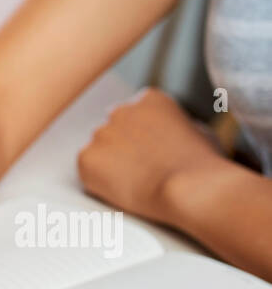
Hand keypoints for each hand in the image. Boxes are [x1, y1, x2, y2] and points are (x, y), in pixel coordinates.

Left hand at [77, 87, 224, 225]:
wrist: (188, 187)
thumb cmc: (201, 164)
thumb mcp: (198, 130)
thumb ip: (172, 125)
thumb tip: (166, 131)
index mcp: (148, 99)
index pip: (132, 116)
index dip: (139, 138)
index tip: (148, 153)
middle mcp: (120, 111)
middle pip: (112, 132)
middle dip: (121, 149)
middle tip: (138, 171)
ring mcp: (100, 134)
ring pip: (98, 151)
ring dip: (109, 165)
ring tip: (134, 182)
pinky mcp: (86, 158)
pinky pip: (87, 171)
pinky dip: (98, 182)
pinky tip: (122, 188)